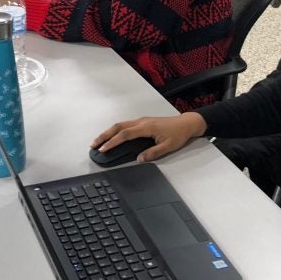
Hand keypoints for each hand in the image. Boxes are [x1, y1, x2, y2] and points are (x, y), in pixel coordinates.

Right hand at [91, 113, 207, 162]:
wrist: (186, 123)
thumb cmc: (178, 134)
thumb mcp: (168, 146)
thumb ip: (153, 153)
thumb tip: (139, 159)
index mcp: (146, 127)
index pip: (124, 135)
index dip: (112, 142)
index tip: (103, 149)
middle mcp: (141, 122)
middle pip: (118, 127)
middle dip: (104, 135)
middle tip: (94, 144)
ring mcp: (141, 120)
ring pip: (120, 125)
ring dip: (108, 132)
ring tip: (99, 141)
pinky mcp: (143, 122)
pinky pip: (125, 125)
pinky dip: (115, 130)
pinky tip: (112, 136)